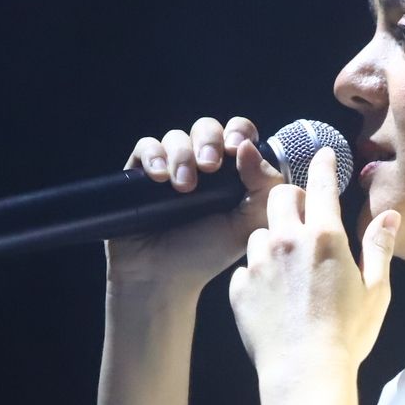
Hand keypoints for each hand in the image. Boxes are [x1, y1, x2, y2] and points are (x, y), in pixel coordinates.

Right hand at [106, 116, 285, 288]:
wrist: (162, 277)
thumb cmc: (207, 254)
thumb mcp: (247, 225)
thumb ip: (265, 188)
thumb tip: (249, 147)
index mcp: (230, 174)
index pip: (238, 134)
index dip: (238, 132)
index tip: (236, 147)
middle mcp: (199, 166)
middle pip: (207, 128)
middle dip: (209, 141)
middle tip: (210, 166)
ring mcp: (169, 168)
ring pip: (176, 136)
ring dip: (182, 155)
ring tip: (184, 187)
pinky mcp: (139, 174)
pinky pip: (146, 147)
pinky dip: (153, 157)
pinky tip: (159, 178)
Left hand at [229, 146, 400, 372]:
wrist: (304, 371)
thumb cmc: (347, 333)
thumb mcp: (376, 290)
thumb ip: (379, 247)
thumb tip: (390, 215)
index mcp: (325, 237)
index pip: (321, 184)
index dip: (322, 164)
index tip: (323, 154)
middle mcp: (287, 241)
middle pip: (280, 197)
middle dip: (292, 198)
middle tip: (303, 214)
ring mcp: (258, 263)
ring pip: (259, 233)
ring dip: (272, 240)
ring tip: (287, 267)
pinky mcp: (239, 288)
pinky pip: (246, 269)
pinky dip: (257, 275)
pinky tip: (272, 296)